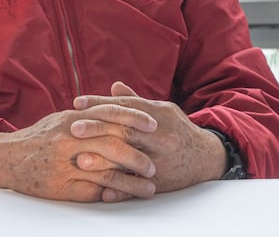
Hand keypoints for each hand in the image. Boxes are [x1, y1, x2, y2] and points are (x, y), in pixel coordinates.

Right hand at [0, 103, 158, 202]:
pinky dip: (115, 193)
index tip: (154, 123)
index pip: (108, 115)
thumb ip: (88, 115)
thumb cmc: (39, 138)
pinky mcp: (63, 186)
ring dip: (132, 180)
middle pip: (112, 144)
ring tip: (150, 185)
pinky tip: (128, 196)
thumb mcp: (61, 119)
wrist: (7, 158)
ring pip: (107, 171)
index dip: (133, 118)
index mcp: (71, 119)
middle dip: (137, 154)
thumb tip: (117, 109)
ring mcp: (66, 163)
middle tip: (155, 163)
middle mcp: (69, 139)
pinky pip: (95, 190)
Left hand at [72, 81, 225, 197]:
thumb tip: (114, 86)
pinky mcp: (163, 181)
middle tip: (72, 127)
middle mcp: (160, 136)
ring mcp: (162, 159)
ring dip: (104, 161)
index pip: (125, 106)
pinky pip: (139, 187)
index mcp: (158, 114)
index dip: (100, 103)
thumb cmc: (176, 129)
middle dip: (97, 128)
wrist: (206, 157)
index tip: (77, 103)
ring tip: (81, 160)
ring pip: (130, 159)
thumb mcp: (161, 110)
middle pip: (124, 130)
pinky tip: (103, 192)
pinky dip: (122, 190)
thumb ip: (135, 100)